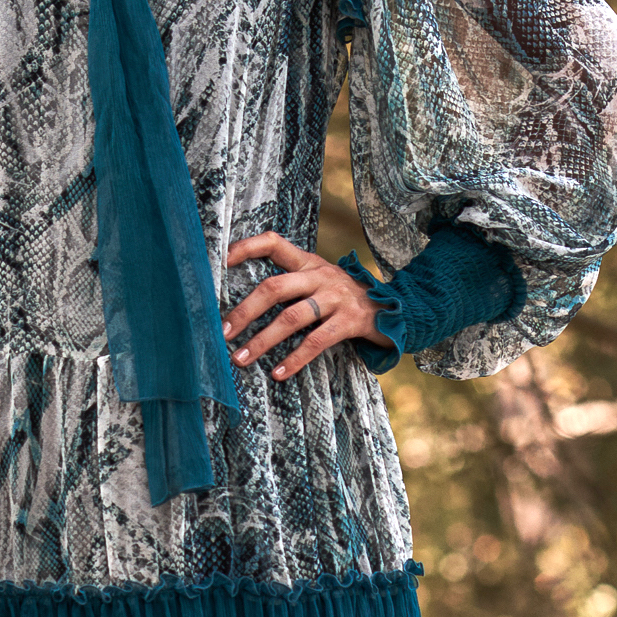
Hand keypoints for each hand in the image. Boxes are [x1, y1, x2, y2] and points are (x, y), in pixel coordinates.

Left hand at [223, 231, 393, 381]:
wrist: (395, 308)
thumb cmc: (344, 297)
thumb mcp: (320, 279)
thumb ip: (291, 283)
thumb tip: (245, 302)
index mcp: (308, 263)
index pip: (274, 243)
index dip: (247, 247)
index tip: (222, 260)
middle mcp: (320, 276)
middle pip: (274, 288)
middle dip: (245, 311)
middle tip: (223, 332)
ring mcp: (335, 298)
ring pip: (292, 318)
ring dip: (263, 341)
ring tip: (241, 358)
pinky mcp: (349, 322)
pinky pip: (316, 342)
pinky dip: (294, 359)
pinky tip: (278, 373)